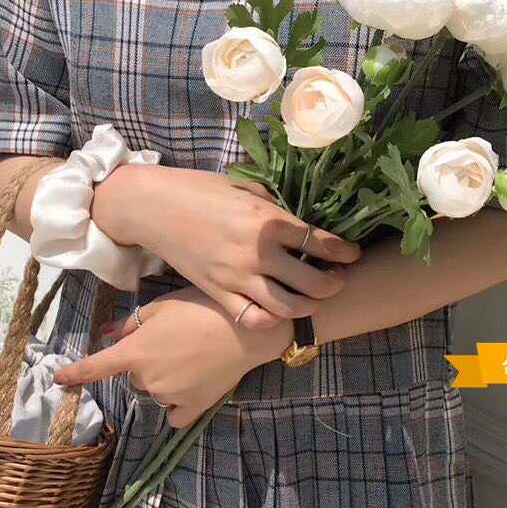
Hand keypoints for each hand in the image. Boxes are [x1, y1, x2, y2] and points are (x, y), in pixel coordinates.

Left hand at [54, 288, 291, 427]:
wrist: (246, 329)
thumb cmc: (200, 307)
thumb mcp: (160, 307)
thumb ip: (131, 324)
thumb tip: (108, 334)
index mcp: (135, 353)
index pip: (96, 367)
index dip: (75, 373)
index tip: (59, 379)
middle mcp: (147, 380)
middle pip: (135, 377)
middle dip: (145, 363)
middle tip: (172, 342)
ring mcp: (170, 397)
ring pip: (156, 392)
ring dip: (164, 380)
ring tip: (191, 357)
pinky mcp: (194, 408)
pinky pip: (175, 415)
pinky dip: (178, 404)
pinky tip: (193, 385)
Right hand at [90, 164, 359, 329]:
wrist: (153, 207)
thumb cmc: (199, 190)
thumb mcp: (245, 188)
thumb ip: (275, 208)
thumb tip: (302, 222)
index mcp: (267, 219)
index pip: (319, 242)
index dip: (343, 251)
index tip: (352, 254)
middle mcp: (257, 252)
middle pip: (312, 281)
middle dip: (334, 283)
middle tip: (339, 278)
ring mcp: (237, 276)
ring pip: (287, 306)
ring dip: (309, 306)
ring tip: (315, 298)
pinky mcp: (217, 292)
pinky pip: (252, 317)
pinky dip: (271, 319)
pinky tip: (278, 310)